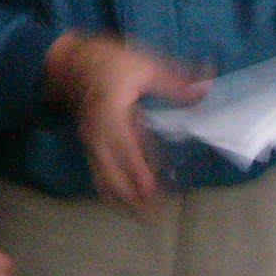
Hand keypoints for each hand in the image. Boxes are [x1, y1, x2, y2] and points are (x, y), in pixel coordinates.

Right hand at [42, 32, 210, 208]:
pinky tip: (126, 198)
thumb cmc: (109, 61)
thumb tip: (205, 90)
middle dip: (132, 199)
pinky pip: (98, 174)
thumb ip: (174, 82)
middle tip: (154, 215)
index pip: (128, 153)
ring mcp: (90, 142)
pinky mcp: (88, 145)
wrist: (70, 60)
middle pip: (112, 177)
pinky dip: (112, 189)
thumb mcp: (144, 66)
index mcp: (112, 116)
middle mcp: (98, 135)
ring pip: (102, 181)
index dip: (141, 176)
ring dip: (121, 199)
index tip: (155, 195)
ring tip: (142, 214)